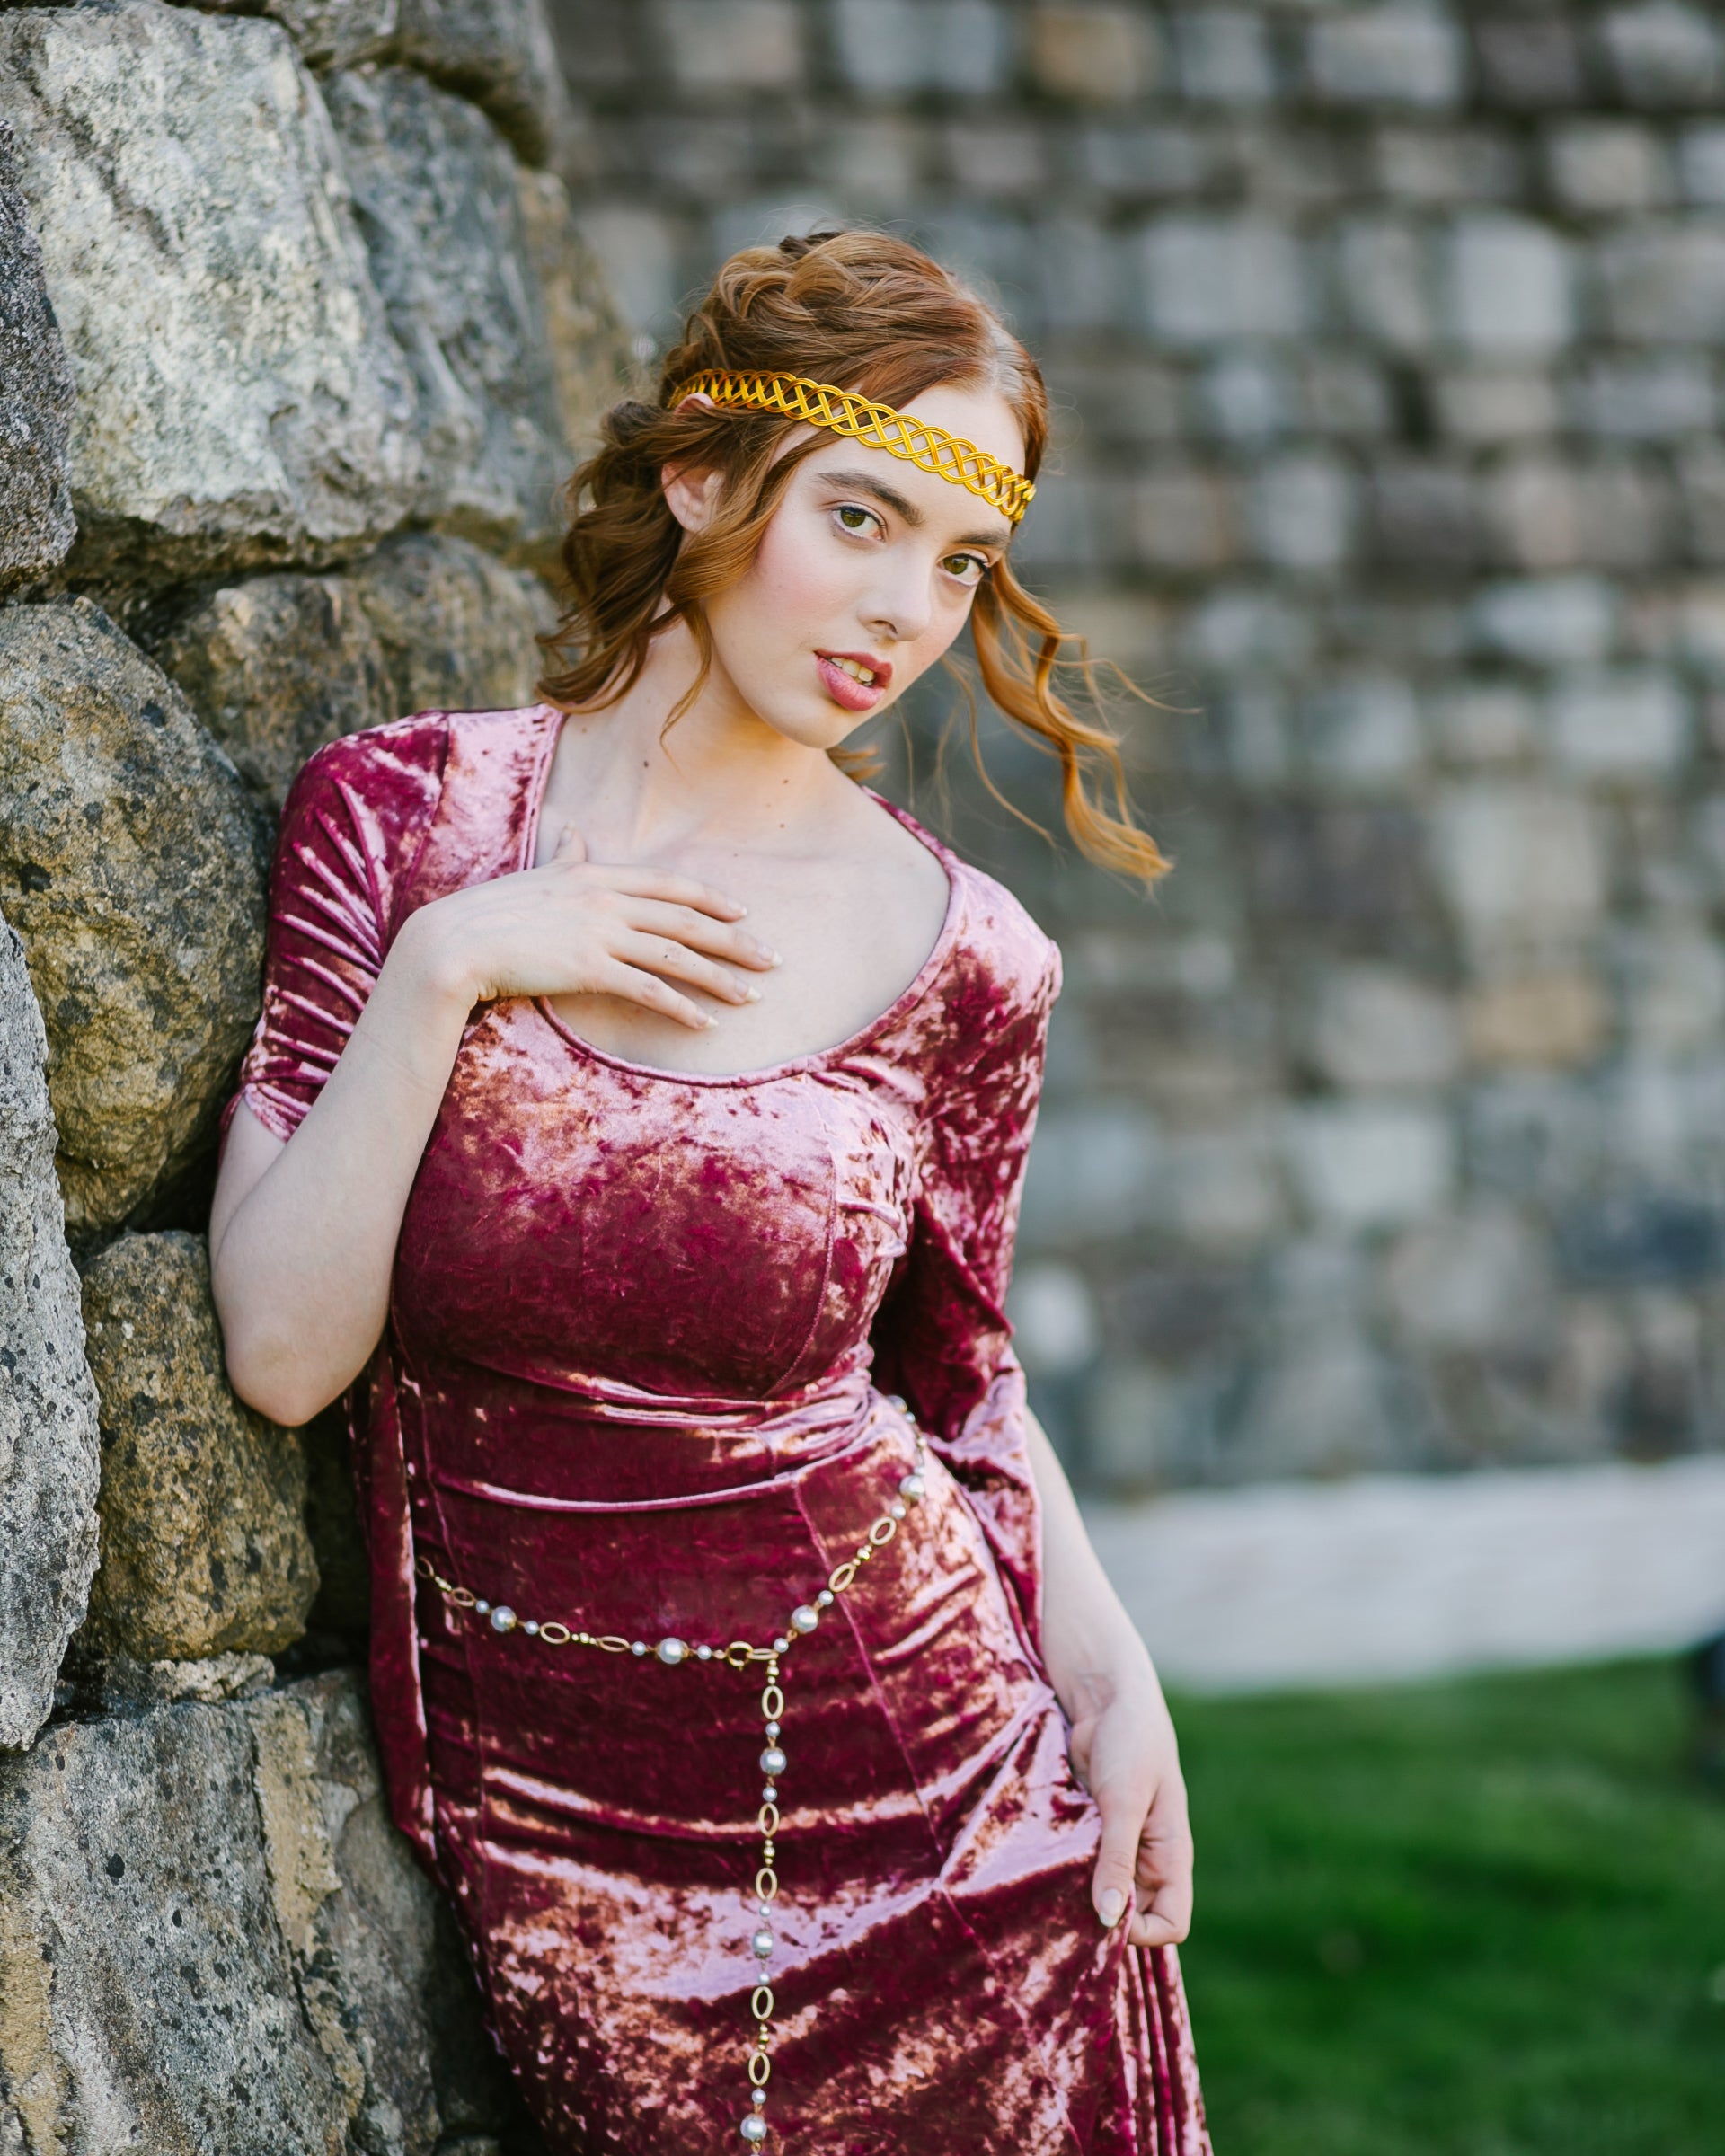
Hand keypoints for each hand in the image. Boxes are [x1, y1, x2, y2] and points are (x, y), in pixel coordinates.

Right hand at [401, 820, 780, 1030]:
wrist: (455, 942)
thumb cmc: (491, 912)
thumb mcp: (536, 875)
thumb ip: (565, 857)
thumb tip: (573, 832)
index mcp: (597, 875)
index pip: (670, 884)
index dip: (711, 898)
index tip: (743, 913)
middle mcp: (606, 899)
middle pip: (687, 919)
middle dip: (735, 941)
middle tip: (771, 959)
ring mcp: (599, 933)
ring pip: (677, 955)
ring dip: (720, 979)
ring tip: (751, 998)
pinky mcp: (590, 969)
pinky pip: (649, 990)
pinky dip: (683, 1007)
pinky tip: (705, 1023)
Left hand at [1066, 1675, 1193, 1949]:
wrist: (1105, 1699)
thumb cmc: (1130, 1742)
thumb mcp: (1124, 1801)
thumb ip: (1118, 1857)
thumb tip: (1108, 1918)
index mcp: (1170, 1857)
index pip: (1171, 1923)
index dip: (1142, 1934)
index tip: (1104, 1918)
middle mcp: (1146, 1859)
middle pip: (1133, 1917)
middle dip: (1103, 1920)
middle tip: (1064, 1913)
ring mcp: (1118, 1846)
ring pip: (1101, 1894)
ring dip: (1078, 1897)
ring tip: (1048, 1891)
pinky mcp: (1090, 1831)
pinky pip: (1079, 1867)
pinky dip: (1063, 1872)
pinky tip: (1041, 1866)